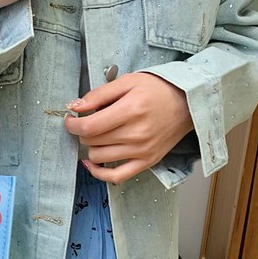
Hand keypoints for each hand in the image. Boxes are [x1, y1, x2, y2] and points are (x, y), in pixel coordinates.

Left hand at [63, 73, 193, 183]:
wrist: (187, 103)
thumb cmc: (157, 90)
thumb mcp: (127, 82)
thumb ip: (99, 95)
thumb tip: (74, 107)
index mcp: (130, 111)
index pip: (89, 127)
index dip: (72, 124)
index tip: (70, 120)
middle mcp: (136, 134)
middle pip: (92, 141)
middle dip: (84, 131)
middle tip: (90, 122)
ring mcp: (141, 151)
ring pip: (98, 157)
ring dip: (92, 146)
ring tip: (99, 135)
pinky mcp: (146, 162)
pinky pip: (115, 176)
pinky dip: (99, 172)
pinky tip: (92, 163)